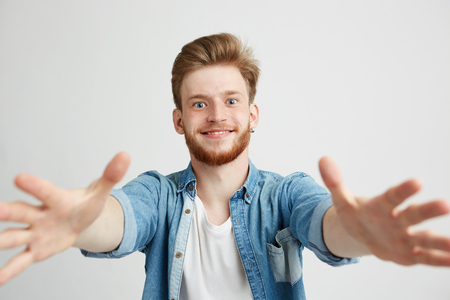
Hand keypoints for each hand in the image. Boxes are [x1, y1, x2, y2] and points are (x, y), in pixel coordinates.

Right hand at [0, 152, 129, 284]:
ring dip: (2, 240)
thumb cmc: (86, 204)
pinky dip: (8, 271)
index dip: (34, 186)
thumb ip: (111, 175)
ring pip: (15, 236)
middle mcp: (41, 215)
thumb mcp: (101, 192)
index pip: (46, 191)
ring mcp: (36, 233)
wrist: (79, 221)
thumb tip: (126, 155)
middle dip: (7, 212)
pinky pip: (20, 261)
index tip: (19, 177)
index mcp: (57, 200)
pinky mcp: (36, 250)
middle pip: (22, 212)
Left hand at [319, 156, 449, 265]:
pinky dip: (438, 260)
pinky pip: (424, 258)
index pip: (392, 197)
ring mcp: (405, 237)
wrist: (363, 234)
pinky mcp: (408, 254)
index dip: (403, 191)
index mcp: (382, 206)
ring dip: (439, 241)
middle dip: (428, 211)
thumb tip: (323, 159)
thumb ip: (334, 182)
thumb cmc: (356, 214)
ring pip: (423, 238)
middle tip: (446, 205)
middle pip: (413, 215)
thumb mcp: (341, 201)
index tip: (418, 182)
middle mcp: (398, 220)